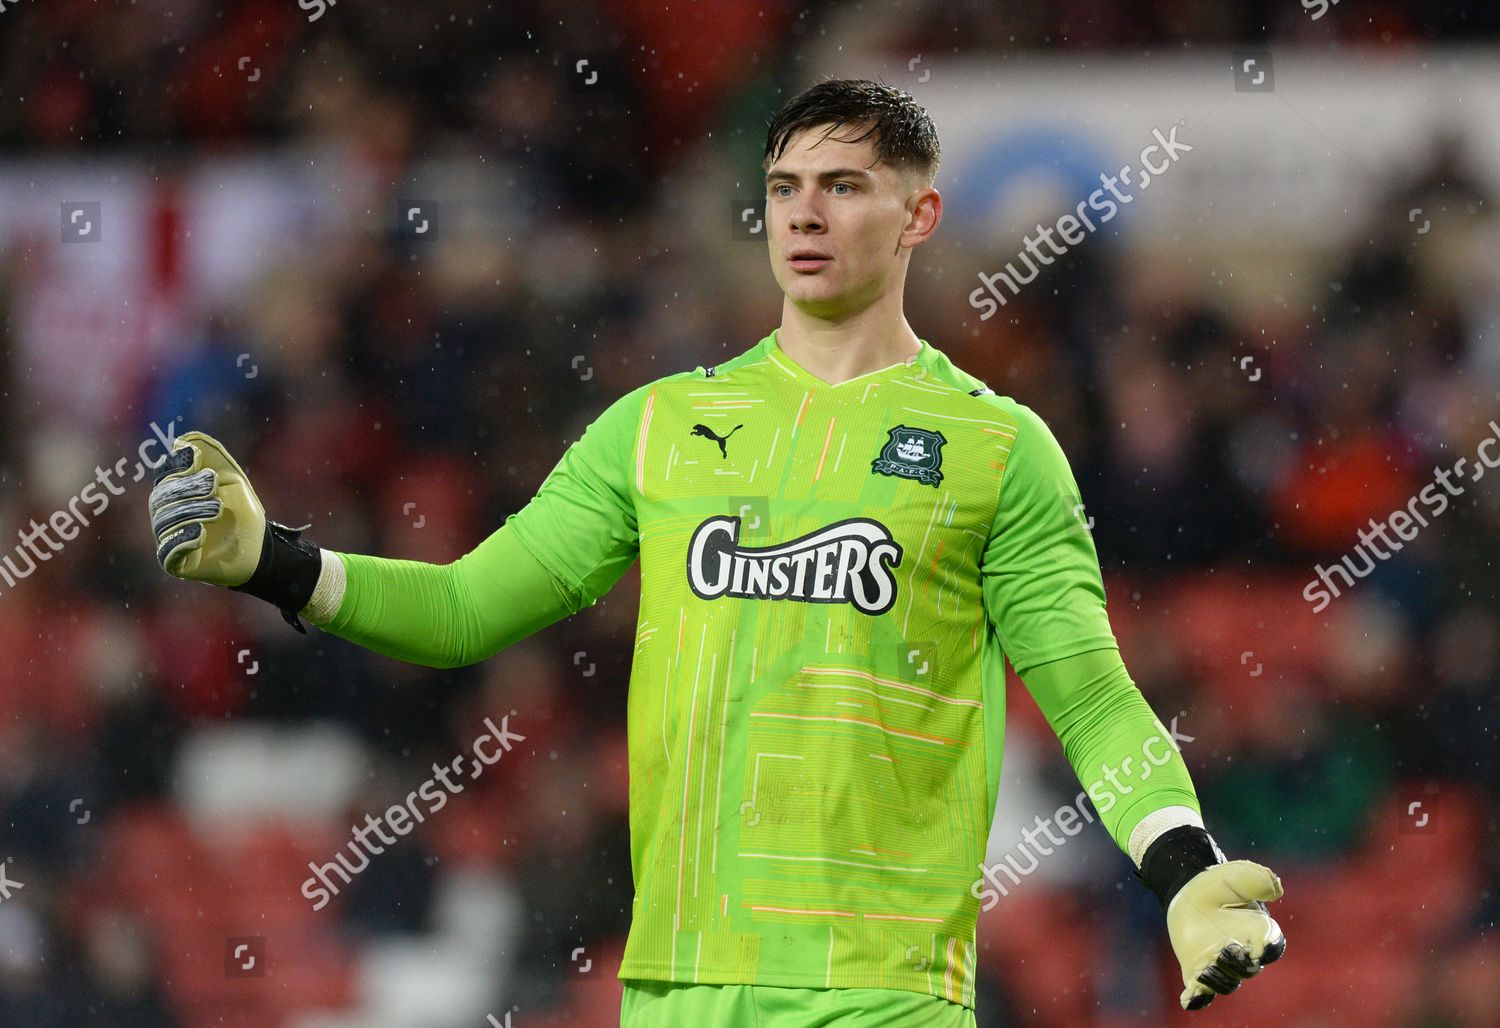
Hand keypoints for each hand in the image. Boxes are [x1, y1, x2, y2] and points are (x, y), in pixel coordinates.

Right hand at [149, 430, 322, 631]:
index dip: (175, 465)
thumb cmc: (241, 511)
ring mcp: (169, 539)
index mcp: (174, 493)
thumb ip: (212, 457)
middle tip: (214, 486)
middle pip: (163, 498)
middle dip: (188, 489)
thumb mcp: (231, 480)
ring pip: (166, 523)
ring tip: (218, 509)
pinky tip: (200, 533)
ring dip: (192, 512)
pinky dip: (183, 540)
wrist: (260, 545)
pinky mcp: (177, 563)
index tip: (196, 458)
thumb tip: (184, 439)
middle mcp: (165, 515)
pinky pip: (169, 553)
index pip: (163, 475)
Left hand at [1167, 860, 1286, 1010]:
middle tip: (1225, 949)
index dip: (1267, 950)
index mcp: (1260, 933)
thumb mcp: (1239, 876)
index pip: (1272, 948)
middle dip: (1238, 963)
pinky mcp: (1197, 969)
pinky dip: (1196, 998)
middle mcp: (1244, 954)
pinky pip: (1200, 992)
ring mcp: (1220, 964)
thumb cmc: (1221, 884)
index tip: (1258, 948)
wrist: (1191, 891)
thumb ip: (1258, 880)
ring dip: (1218, 981)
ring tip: (1204, 970)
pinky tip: (1188, 999)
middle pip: (1247, 969)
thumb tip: (1276, 889)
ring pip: (1226, 983)